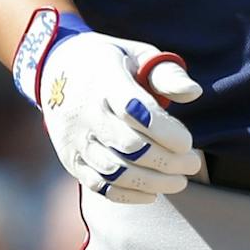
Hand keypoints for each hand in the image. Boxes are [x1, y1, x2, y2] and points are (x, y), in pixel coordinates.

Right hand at [39, 32, 203, 203]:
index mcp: (104, 80)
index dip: (164, 131)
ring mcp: (75, 139)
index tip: (187, 141)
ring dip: (153, 181)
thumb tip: (194, 93)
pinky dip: (128, 195)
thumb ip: (166, 73)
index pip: (134, 109)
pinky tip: (152, 192)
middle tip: (193, 163)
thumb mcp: (137, 54)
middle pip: (130, 146)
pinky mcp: (70, 159)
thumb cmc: (109, 63)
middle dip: (167, 160)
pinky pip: (98, 186)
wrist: (55, 70)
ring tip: (179, 181)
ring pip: (116, 171)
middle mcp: (85, 112)